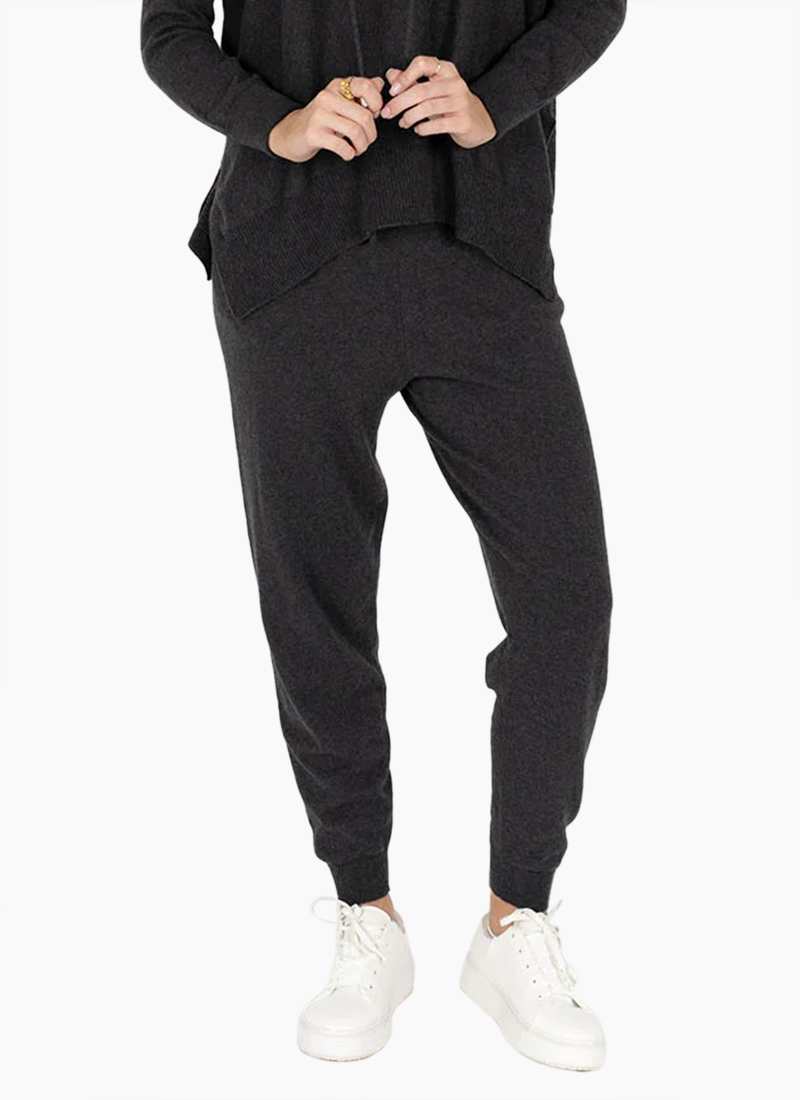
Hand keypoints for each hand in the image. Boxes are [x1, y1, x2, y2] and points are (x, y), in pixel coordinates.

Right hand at [268, 75, 385, 161]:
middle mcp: (327, 97)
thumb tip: (380, 83)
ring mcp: (319, 115)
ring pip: (355, 131)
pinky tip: (348, 154)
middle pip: (364, 115)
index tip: (374, 116)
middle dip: (371, 134)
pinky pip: (341, 146)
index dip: (377, 103)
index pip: (366, 86)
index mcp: (337, 86)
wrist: (293, 133)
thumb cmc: (322, 120)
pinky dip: (350, 154)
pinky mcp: (313, 133)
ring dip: (362, 145)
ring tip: (358, 149)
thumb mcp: (342, 102)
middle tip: (368, 141)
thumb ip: (361, 94)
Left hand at [380, 56, 496, 149]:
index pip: (422, 64)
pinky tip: (417, 130)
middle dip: (400, 102)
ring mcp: (461, 102)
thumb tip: (390, 74)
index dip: (405, 76)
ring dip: (410, 117)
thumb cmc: (450, 104)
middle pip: (421, 90)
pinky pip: (439, 124)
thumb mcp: (431, 90)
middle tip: (387, 113)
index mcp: (446, 70)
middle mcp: (455, 83)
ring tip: (402, 123)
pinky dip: (424, 128)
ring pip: (428, 107)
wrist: (477, 122)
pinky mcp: (464, 121)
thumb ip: (411, 81)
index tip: (392, 91)